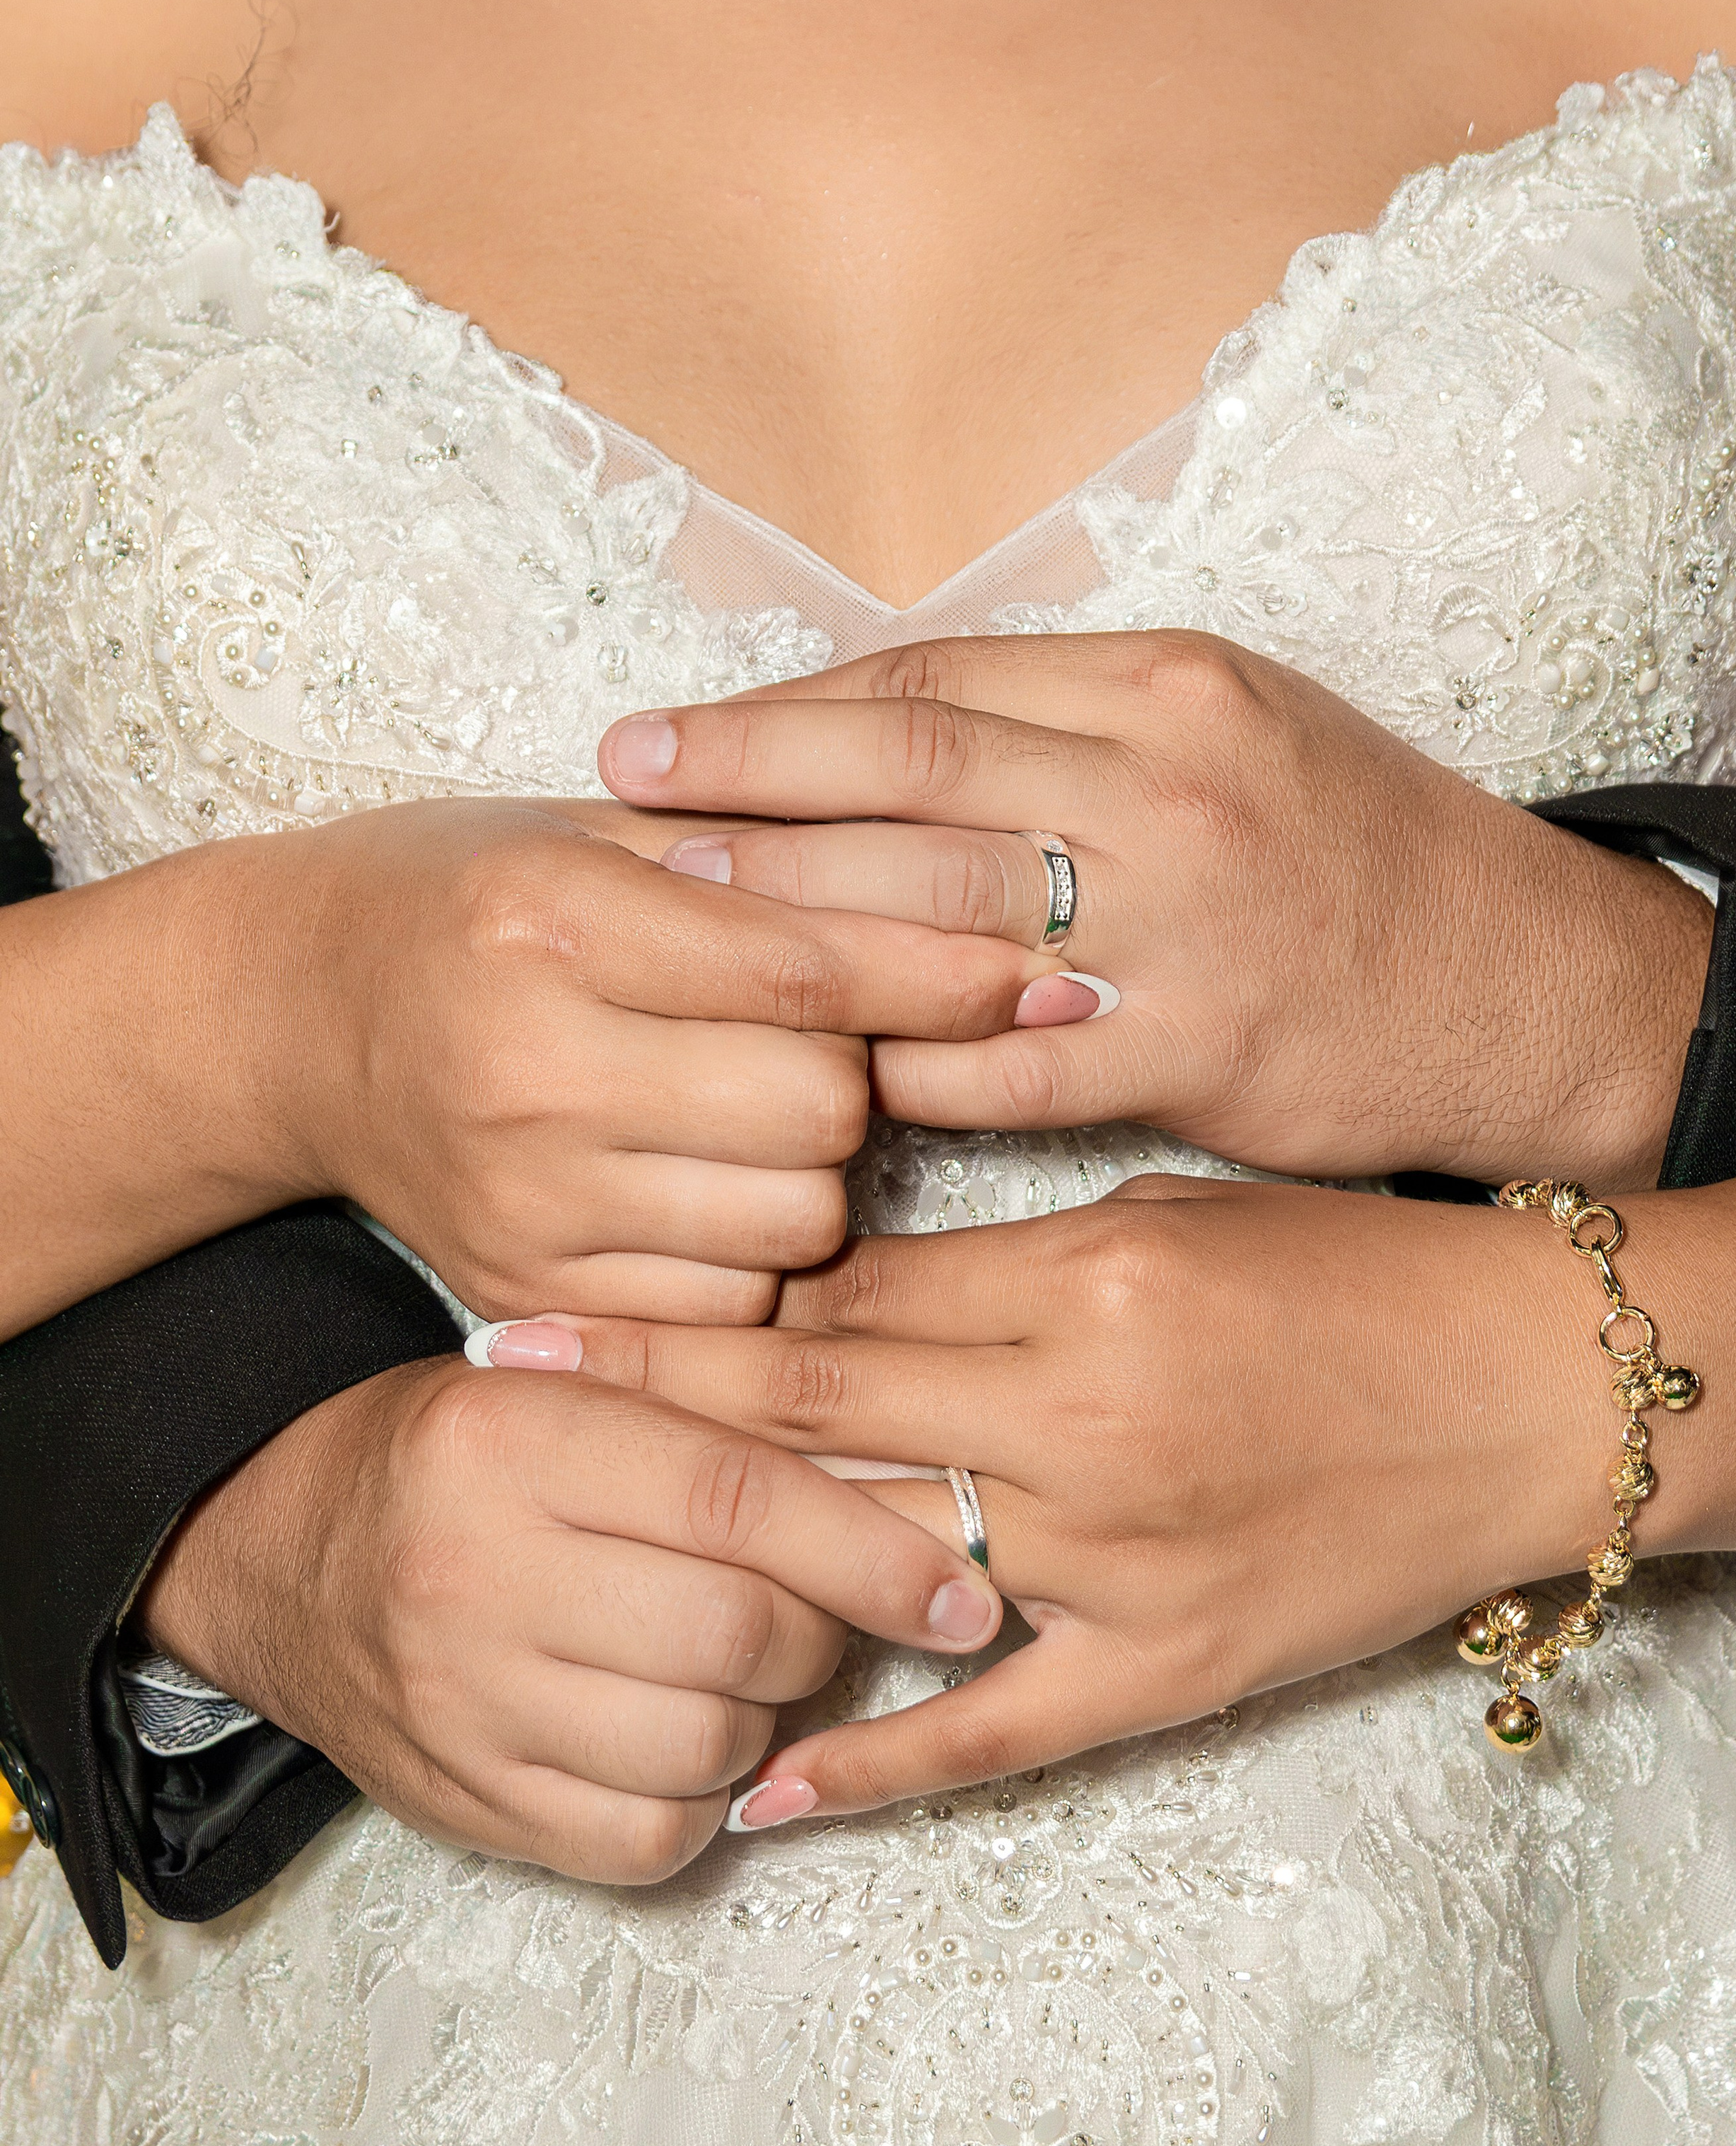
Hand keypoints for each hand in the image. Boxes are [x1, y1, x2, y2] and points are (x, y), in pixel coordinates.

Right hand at [137, 1350, 1002, 1878]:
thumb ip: (722, 1426)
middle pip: (738, 1635)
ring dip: (758, 1718)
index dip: (875, 1553)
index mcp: (517, 1436)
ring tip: (729, 1668)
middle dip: (815, 1636)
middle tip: (810, 1615)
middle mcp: (475, 1571)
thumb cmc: (470, 1456)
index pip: (741, 1499)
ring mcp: (462, 1701)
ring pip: (707, 1745)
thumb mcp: (573, 1389)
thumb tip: (913, 1506)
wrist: (281, 1549)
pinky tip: (672, 1740)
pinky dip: (695, 1802)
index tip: (964, 1593)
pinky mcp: (465, 1802)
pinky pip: (647, 1839)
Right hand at [265, 793, 1046, 1322]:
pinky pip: (724, 1308)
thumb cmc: (472, 901)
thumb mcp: (599, 837)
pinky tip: (708, 1196)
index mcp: (555, 919)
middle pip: (820, 1112)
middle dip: (858, 1079)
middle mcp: (531, 1066)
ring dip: (813, 1176)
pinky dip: (750, 1260)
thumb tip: (984, 923)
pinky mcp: (523, 1293)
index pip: (807, 969)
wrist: (293, 1017)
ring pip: (789, 1225)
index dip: (940, 976)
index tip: (1032, 976)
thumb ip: (776, 865)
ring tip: (756, 1120)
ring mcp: (522, 1198)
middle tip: (819, 1045)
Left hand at [553, 1171, 1735, 1815]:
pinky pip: (995, 1732)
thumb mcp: (1172, 1217)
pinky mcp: (1168, 1668)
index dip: (691, 1300)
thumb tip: (841, 1276)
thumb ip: (1005, 1255)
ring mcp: (1120, 1560)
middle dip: (647, 1393)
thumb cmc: (1355, 1280)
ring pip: (880, 1562)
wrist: (1529, 1391)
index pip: (840, 1297)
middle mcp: (1082, 1422)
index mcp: (1084, 1287)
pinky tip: (758, 1793)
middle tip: (497, 1383)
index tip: (564, 1296)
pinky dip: (873, 1767)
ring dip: (723, 1560)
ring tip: (578, 1558)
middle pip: (816, 1410)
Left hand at [601, 633, 1712, 1189]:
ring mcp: (1185, 922)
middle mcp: (1168, 785)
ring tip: (666, 941)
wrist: (1524, 983)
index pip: (926, 685)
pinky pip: (1004, 1060)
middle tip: (613, 826)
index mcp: (1166, 685)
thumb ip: (1067, 723)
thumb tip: (877, 728)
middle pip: (906, 780)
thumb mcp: (1231, 728)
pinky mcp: (1200, 1048)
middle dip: (738, 801)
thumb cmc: (1352, 853)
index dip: (774, 715)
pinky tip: (812, 1073)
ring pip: (937, 914)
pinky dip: (900, 1064)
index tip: (657, 740)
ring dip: (789, 929)